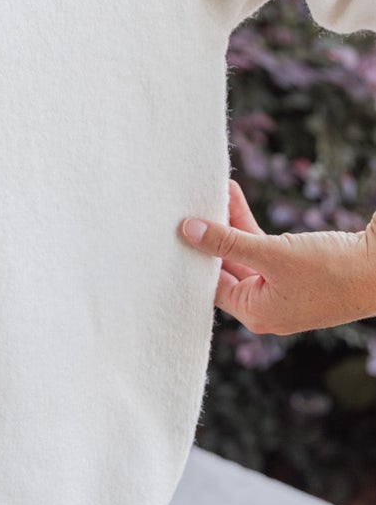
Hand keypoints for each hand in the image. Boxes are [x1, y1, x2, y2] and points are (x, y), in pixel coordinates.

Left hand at [179, 178, 375, 335]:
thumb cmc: (330, 270)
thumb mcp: (272, 253)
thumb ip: (228, 241)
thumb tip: (188, 231)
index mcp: (255, 313)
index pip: (210, 284)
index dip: (193, 255)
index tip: (175, 229)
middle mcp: (266, 307)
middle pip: (226, 267)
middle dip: (210, 234)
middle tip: (189, 205)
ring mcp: (282, 290)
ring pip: (244, 253)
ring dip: (229, 223)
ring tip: (214, 190)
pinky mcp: (296, 273)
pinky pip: (263, 249)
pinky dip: (249, 226)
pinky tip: (235, 198)